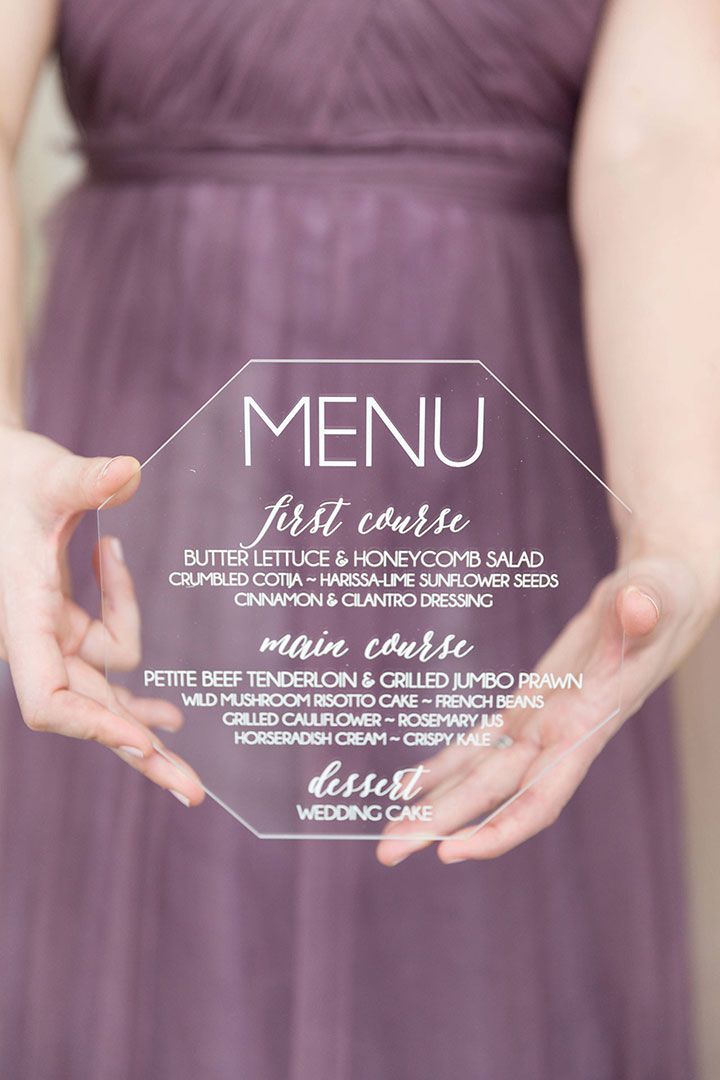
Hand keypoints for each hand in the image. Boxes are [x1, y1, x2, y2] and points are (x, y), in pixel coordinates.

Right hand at [0, 427, 203, 805]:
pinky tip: (170, 713)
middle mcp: (38, 639)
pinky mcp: (71, 624)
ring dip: (143, 715)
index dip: (91, 725)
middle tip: (193, 790)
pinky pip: (109, 662)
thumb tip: (130, 471)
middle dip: (139, 751)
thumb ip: (85, 480)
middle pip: (88, 714)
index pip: (47, 698)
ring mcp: (57, 636)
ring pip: (105, 690)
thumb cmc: (12, 476)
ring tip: (190, 753)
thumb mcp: (48, 476)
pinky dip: (136, 681)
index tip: (140, 740)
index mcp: (23, 618)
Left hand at [376, 552, 712, 865]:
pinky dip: (444, 764)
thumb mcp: (656, 594)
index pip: (540, 797)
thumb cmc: (661, 595)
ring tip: (389, 833)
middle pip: (491, 794)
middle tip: (385, 852)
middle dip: (440, 825)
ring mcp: (539, 724)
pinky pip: (480, 743)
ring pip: (479, 775)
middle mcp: (558, 736)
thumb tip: (636, 603)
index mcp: (586, 725)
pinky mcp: (526, 705)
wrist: (657, 598)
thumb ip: (644, 607)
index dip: (498, 829)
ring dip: (434, 804)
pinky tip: (410, 783)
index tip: (450, 852)